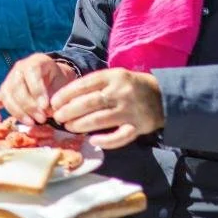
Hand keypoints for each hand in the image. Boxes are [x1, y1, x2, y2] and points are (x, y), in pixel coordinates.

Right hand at [0, 54, 78, 125]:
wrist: (54, 80)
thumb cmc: (59, 82)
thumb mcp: (63, 84)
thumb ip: (56, 96)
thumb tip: (48, 111)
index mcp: (35, 61)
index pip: (31, 72)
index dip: (37, 90)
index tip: (45, 107)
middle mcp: (19, 68)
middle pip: (17, 86)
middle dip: (29, 106)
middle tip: (42, 119)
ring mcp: (9, 80)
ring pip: (6, 95)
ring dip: (18, 112)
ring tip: (32, 123)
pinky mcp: (3, 92)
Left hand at [49, 68, 164, 149]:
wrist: (163, 95)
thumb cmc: (130, 86)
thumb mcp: (114, 77)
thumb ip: (94, 85)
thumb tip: (66, 98)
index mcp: (113, 77)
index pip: (84, 84)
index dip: (66, 94)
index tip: (54, 102)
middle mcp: (121, 92)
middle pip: (89, 103)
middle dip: (69, 111)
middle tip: (58, 117)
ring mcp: (130, 110)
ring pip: (100, 120)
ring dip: (81, 125)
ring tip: (69, 127)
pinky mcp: (139, 127)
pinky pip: (120, 137)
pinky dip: (105, 141)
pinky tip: (92, 141)